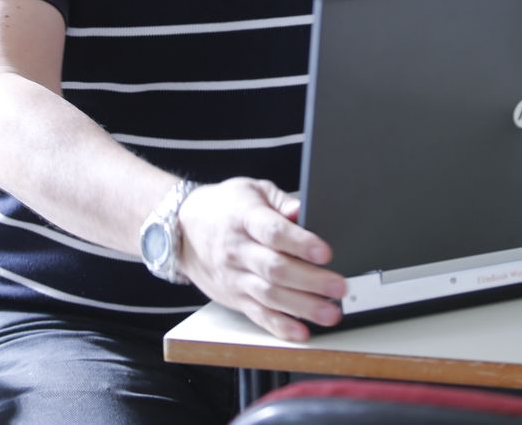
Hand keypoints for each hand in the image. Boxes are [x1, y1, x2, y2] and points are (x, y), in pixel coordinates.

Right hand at [175, 178, 344, 341]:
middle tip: (340, 286)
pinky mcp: (235, 297)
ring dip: (302, 307)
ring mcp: (235, 277)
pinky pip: (258, 315)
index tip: (326, 252)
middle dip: (310, 280)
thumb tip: (304, 211)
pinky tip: (301, 332)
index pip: (272, 232)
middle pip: (275, 269)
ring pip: (270, 296)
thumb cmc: (224, 206)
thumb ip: (281, 201)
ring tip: (330, 312)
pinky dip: (280, 327)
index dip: (300, 243)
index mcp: (243, 217)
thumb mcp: (252, 190)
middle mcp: (237, 250)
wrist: (182, 229)